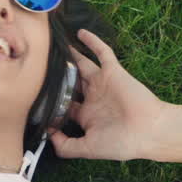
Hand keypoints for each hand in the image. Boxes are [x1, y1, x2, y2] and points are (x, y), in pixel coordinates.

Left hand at [48, 28, 172, 161]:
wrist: (148, 131)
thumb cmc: (120, 142)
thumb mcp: (87, 149)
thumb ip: (65, 145)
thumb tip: (48, 135)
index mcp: (86, 116)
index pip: (63, 106)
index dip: (50, 104)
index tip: (34, 99)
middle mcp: (92, 98)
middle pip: (70, 83)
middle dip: (56, 76)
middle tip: (39, 65)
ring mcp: (102, 83)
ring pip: (81, 65)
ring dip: (70, 55)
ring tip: (54, 44)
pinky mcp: (112, 72)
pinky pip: (102, 53)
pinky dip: (92, 42)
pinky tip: (80, 32)